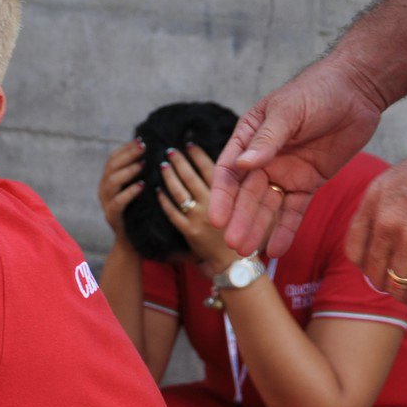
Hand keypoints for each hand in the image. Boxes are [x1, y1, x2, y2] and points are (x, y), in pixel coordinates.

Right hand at [98, 139, 144, 239]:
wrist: (132, 242)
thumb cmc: (140, 212)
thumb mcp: (138, 189)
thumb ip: (141, 173)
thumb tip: (155, 150)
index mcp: (109, 180)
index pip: (114, 158)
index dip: (126, 148)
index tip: (142, 139)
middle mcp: (104, 189)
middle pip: (112, 166)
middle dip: (128, 154)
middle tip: (144, 147)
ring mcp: (106, 203)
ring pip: (112, 181)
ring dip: (128, 171)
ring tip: (143, 165)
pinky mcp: (112, 216)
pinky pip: (118, 201)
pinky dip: (130, 192)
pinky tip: (142, 186)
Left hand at [156, 144, 246, 273]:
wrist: (235, 262)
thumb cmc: (244, 233)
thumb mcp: (249, 207)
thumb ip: (239, 190)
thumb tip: (236, 165)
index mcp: (229, 196)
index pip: (211, 169)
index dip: (199, 155)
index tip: (190, 144)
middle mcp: (213, 204)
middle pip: (191, 178)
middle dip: (179, 162)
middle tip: (170, 150)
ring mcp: (199, 218)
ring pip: (180, 193)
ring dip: (169, 177)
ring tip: (161, 165)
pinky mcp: (189, 231)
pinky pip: (172, 213)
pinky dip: (164, 201)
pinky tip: (157, 191)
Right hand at [210, 59, 385, 257]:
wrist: (358, 90)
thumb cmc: (317, 91)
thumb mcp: (289, 111)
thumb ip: (267, 139)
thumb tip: (243, 164)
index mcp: (249, 137)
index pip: (230, 171)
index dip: (222, 196)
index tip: (216, 219)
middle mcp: (263, 159)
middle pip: (248, 194)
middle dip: (240, 219)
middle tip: (233, 245)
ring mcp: (286, 172)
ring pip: (268, 206)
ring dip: (258, 228)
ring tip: (249, 253)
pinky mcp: (309, 182)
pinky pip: (295, 209)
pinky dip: (286, 229)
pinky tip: (277, 249)